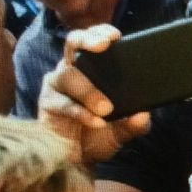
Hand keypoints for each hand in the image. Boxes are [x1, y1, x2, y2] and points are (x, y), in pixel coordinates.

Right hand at [37, 25, 148, 164]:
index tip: (116, 35)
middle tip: (104, 46)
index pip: (93, 40)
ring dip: (89, 91)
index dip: (101, 32)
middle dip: (88, 41)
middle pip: (73, 43)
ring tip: (106, 109)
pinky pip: (62, 102)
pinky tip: (96, 121)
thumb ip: (135, 123)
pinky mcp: (47, 102)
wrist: (79, 159)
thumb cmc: (99, 135)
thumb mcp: (123, 130)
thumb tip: (144, 114)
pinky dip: (80, 112)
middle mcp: (71, 70)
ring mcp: (56, 84)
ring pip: (69, 75)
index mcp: (91, 68)